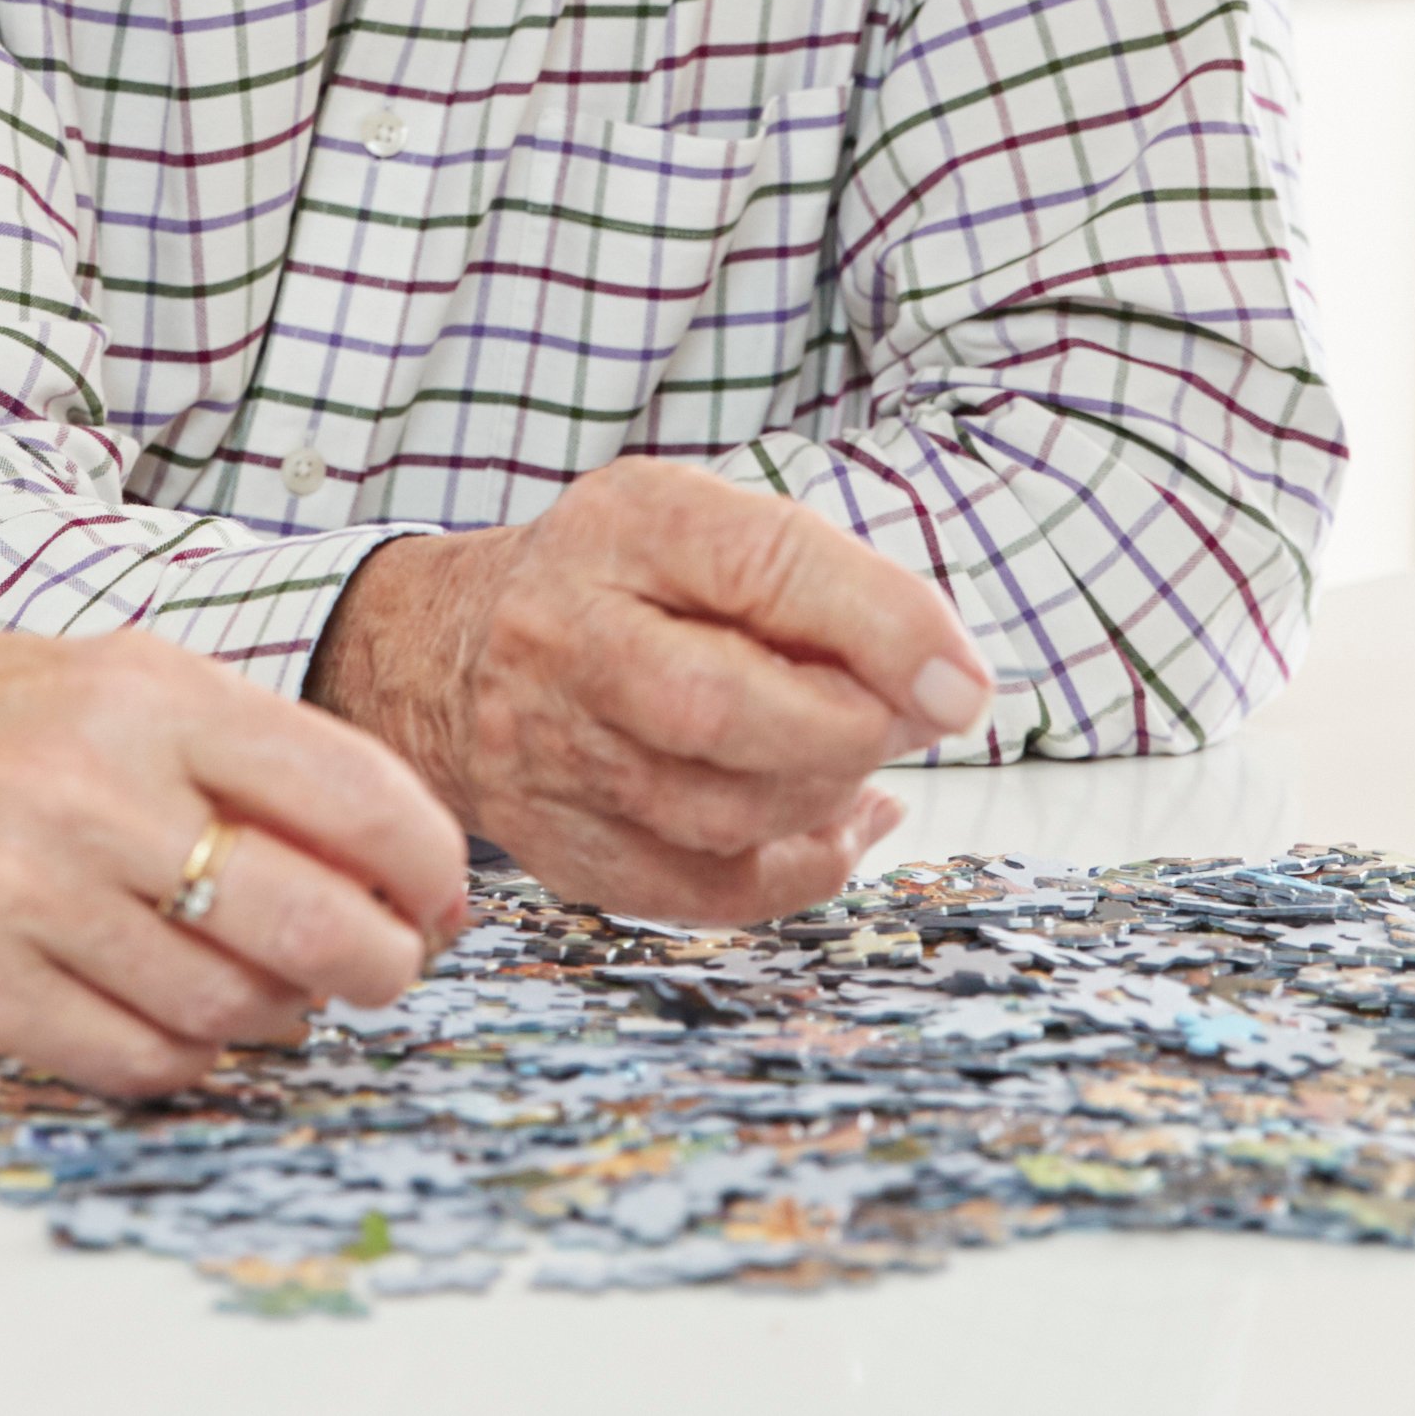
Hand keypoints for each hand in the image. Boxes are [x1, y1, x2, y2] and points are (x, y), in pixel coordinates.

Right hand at [0, 607, 467, 1096]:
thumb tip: (403, 871)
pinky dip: (191, 1056)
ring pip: (232, 1008)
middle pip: (317, 926)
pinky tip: (190, 1019)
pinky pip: (138, 1059)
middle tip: (388, 966)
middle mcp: (92, 792)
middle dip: (385, 964)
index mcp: (151, 696)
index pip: (357, 794)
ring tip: (274, 986)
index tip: (445, 897)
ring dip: (281, 1013)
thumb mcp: (128, 680)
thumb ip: (258, 757)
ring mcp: (25, 894)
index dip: (433, 868)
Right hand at [306, 458, 990, 924]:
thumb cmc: (622, 585)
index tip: (964, 685)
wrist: (450, 657)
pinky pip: (710, 890)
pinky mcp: (564, 847)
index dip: (882, 630)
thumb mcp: (704, 526)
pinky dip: (804, 866)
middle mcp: (567, 635)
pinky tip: (838, 822)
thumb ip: (821, 583)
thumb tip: (947, 690)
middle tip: (905, 720)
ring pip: (725, 815)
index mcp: (624, 526)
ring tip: (851, 752)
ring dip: (827, 795)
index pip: (761, 566)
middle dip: (847, 729)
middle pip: (721, 711)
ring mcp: (552, 751)